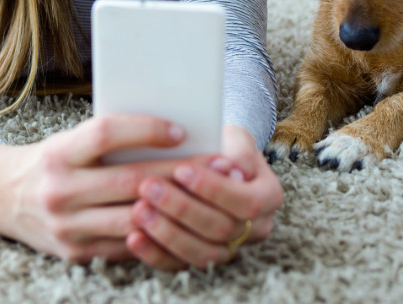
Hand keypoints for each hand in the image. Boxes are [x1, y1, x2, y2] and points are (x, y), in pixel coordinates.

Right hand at [9, 114, 195, 261]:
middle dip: (180, 172)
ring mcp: (66, 227)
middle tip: (217, 164)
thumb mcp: (71, 139)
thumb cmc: (54, 159)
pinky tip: (185, 222)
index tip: (181, 129)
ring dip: (177, 206)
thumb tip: (171, 132)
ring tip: (211, 195)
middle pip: (130, 180)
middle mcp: (59, 190)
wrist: (5, 197)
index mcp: (60, 153)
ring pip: (134, 218)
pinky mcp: (75, 254)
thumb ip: (110, 139)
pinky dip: (157, 233)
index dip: (146, 130)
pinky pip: (126, 245)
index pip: (107, 133)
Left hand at [127, 124, 283, 269]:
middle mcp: (256, 228)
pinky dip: (155, 253)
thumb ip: (238, 149)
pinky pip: (180, 265)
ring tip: (138, 209)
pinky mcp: (202, 258)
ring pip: (201, 252)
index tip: (181, 169)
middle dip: (182, 208)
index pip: (245, 202)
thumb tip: (233, 169)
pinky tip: (133, 237)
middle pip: (221, 229)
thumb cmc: (224, 144)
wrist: (216, 161)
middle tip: (148, 186)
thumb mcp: (235, 136)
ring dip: (166, 233)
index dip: (212, 189)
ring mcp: (231, 248)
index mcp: (268, 196)